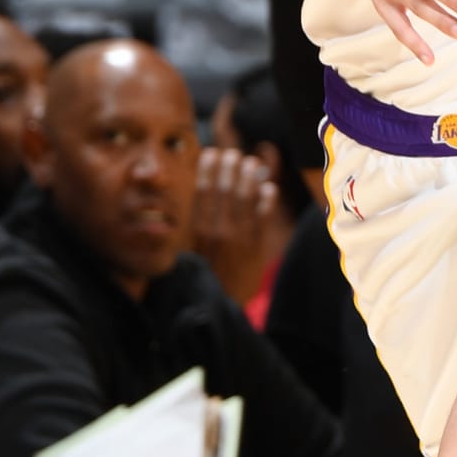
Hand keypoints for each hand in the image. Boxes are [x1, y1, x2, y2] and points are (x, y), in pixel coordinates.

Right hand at [192, 144, 284, 303]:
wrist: (218, 304)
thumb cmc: (201, 275)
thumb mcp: (188, 250)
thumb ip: (191, 226)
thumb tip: (193, 197)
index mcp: (196, 229)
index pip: (201, 191)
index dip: (207, 169)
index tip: (211, 152)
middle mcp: (215, 230)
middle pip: (223, 190)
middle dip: (229, 167)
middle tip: (234, 153)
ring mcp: (236, 237)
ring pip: (244, 199)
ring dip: (249, 177)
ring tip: (252, 163)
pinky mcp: (254, 247)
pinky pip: (262, 217)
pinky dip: (266, 200)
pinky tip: (269, 188)